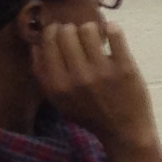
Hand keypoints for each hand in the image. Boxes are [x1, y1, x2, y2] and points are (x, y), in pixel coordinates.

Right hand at [32, 12, 160, 152]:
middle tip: (78, 35)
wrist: (124, 131)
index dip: (52, 32)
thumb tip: (36, 45)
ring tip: (95, 37)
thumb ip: (44, 76)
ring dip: (91, 29)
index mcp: (58, 86)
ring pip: (88, 29)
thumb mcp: (59, 101)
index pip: (47, 43)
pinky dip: (112, 29)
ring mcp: (102, 71)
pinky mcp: (125, 67)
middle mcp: (77, 77)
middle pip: (66, 32)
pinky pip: (115, 33)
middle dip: (70, 29)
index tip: (59, 32)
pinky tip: (111, 34)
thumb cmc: (89, 114)